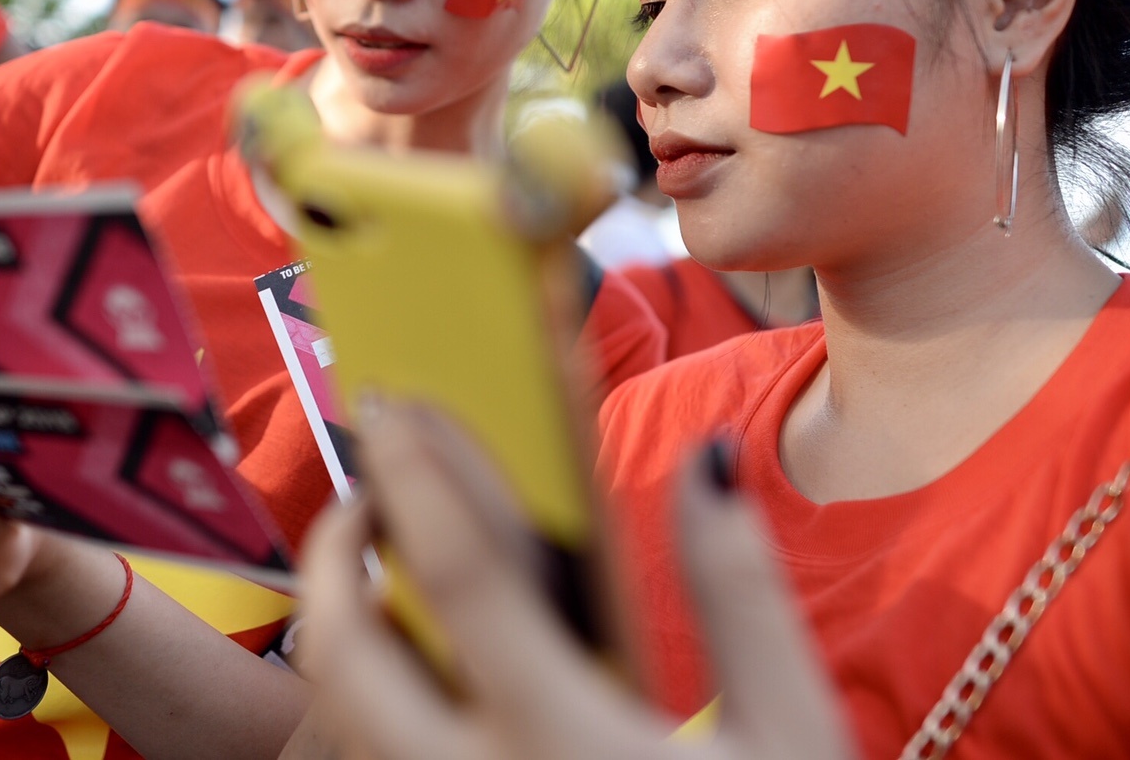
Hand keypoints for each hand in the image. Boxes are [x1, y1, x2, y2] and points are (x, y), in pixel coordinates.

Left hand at [297, 405, 855, 759]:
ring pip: (337, 721)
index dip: (419, 472)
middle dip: (333, 550)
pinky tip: (406, 677)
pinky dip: (357, 710)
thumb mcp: (795, 732)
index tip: (396, 403)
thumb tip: (707, 459)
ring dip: (335, 629)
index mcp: (568, 738)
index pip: (461, 573)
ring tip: (373, 571)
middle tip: (365, 490)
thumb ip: (740, 589)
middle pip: (348, 650)